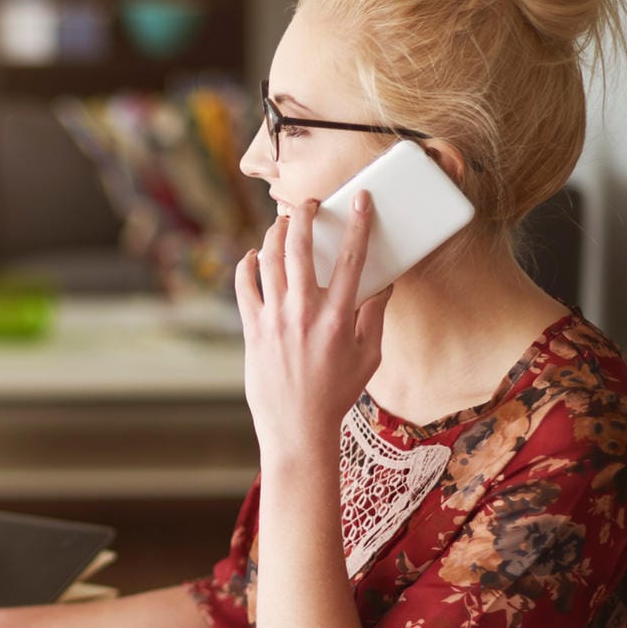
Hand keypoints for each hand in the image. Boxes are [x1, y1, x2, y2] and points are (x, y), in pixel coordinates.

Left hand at [234, 193, 391, 456]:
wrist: (297, 426)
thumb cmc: (336, 393)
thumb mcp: (369, 357)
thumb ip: (374, 318)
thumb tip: (382, 286)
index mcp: (338, 317)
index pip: (352, 258)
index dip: (359, 224)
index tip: (361, 201)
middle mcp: (304, 312)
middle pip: (301, 248)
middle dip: (305, 216)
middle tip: (309, 204)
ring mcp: (274, 319)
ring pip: (269, 261)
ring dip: (275, 235)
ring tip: (282, 224)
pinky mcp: (252, 329)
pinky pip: (244, 287)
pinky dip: (247, 266)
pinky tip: (253, 257)